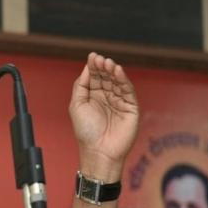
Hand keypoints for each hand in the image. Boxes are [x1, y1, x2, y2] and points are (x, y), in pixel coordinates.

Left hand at [69, 52, 138, 181]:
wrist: (99, 151)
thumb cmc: (86, 131)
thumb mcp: (77, 106)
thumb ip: (81, 86)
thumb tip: (86, 69)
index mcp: (93, 97)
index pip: (95, 77)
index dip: (93, 67)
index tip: (92, 56)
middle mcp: (106, 97)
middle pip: (106, 77)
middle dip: (103, 67)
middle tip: (100, 59)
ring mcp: (119, 101)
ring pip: (117, 82)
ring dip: (113, 71)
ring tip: (108, 63)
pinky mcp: (130, 107)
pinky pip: (127, 90)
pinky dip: (123, 80)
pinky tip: (118, 71)